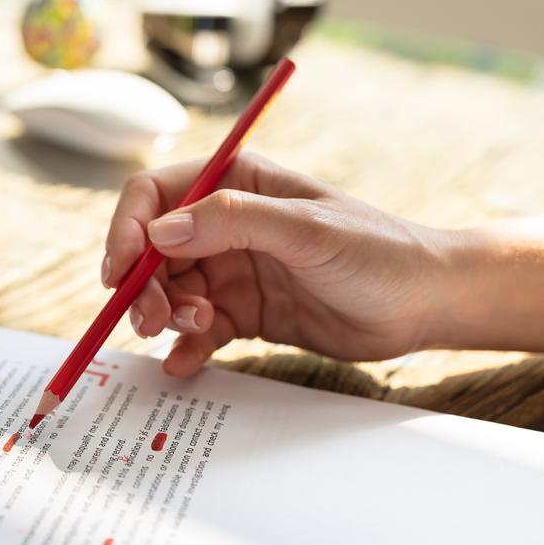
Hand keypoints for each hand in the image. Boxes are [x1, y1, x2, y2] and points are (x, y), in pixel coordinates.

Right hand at [103, 153, 451, 375]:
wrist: (424, 305)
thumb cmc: (377, 251)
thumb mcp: (305, 230)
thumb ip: (233, 221)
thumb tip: (161, 231)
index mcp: (236, 181)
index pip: (155, 194)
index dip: (127, 229)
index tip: (119, 271)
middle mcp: (225, 223)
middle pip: (152, 250)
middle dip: (142, 285)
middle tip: (151, 320)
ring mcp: (232, 269)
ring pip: (169, 292)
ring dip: (165, 315)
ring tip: (193, 331)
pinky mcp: (243, 313)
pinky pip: (196, 330)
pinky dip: (184, 347)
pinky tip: (186, 363)